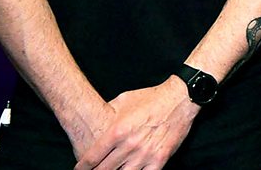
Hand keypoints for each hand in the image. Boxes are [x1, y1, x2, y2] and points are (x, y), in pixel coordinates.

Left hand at [73, 77, 199, 169]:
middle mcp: (129, 145)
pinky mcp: (160, 158)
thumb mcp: (124, 100)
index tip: (79, 169)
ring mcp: (145, 154)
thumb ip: (107, 114)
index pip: (92, 157)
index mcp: (117, 131)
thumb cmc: (151, 98)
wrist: (181, 98)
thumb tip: (94, 123)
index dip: (82, 167)